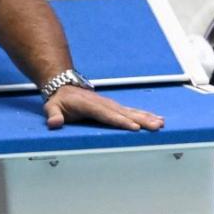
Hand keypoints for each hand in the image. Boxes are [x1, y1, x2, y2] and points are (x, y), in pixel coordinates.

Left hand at [43, 86, 164, 131]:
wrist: (64, 86)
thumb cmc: (60, 100)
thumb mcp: (52, 107)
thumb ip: (53, 115)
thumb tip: (54, 123)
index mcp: (90, 105)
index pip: (108, 115)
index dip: (121, 121)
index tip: (134, 127)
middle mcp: (104, 103)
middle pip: (125, 113)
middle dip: (141, 120)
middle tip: (155, 126)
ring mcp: (111, 105)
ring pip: (132, 111)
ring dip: (147, 117)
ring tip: (160, 123)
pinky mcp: (115, 107)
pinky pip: (132, 111)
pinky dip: (145, 115)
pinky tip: (157, 119)